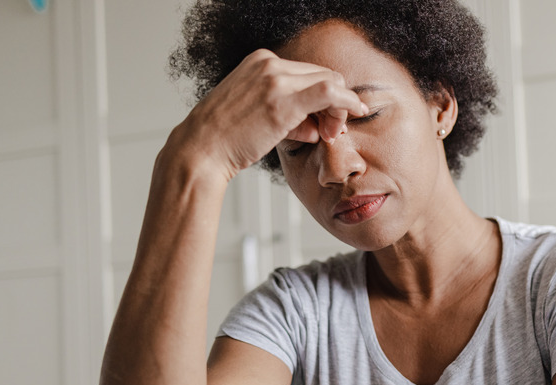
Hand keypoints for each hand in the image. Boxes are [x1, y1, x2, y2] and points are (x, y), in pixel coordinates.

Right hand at [167, 49, 367, 179]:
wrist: (200, 150)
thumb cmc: (224, 139)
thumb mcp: (256, 116)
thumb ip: (288, 115)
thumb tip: (315, 125)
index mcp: (260, 62)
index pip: (307, 73)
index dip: (324, 98)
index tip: (323, 122)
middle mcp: (269, 64)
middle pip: (323, 74)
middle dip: (335, 102)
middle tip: (331, 130)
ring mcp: (275, 79)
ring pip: (330, 82)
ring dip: (338, 108)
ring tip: (328, 133)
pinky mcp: (283, 99)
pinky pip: (330, 91)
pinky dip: (347, 102)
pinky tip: (355, 113)